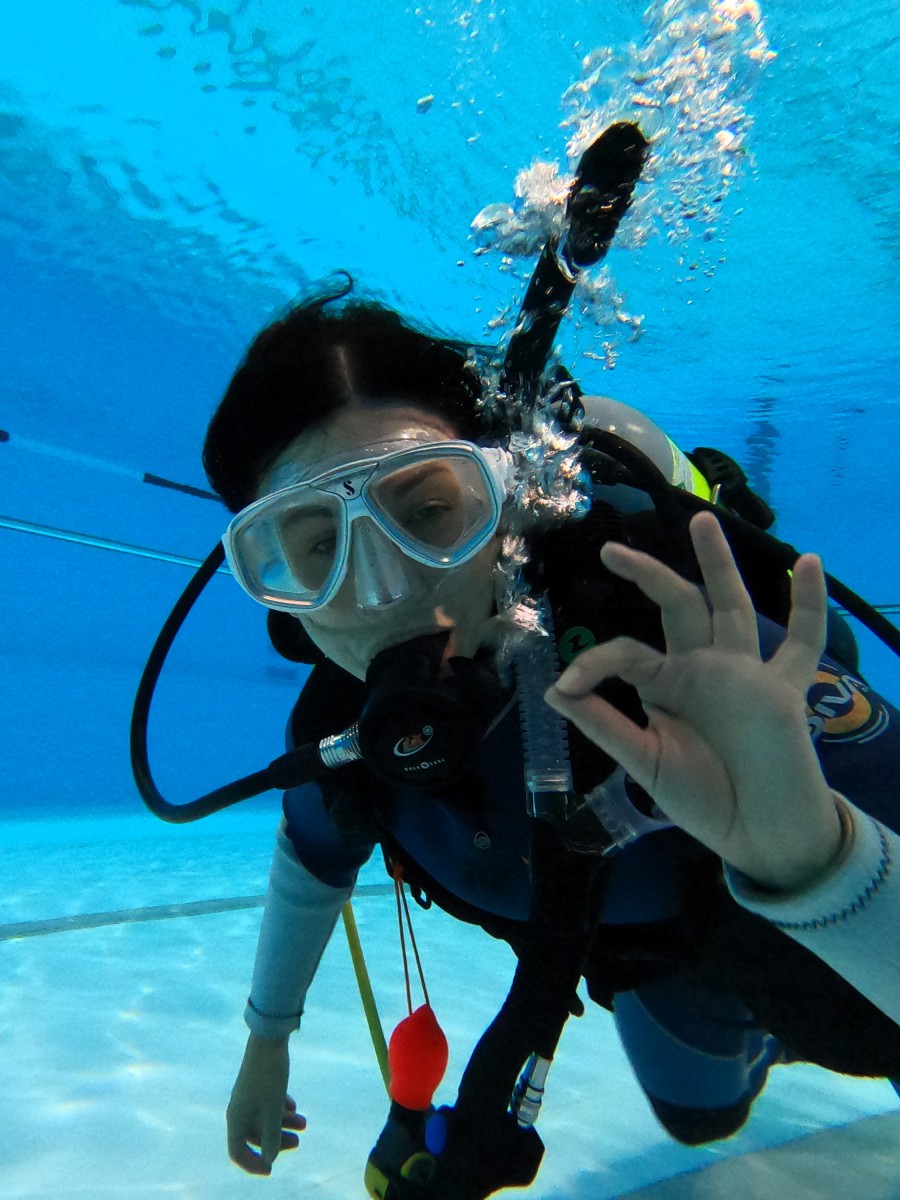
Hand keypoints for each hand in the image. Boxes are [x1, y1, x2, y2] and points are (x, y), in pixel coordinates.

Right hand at [226, 1033, 305, 1174]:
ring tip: (305, 1122)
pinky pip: (266, 1104)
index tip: (271, 1168)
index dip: (252, 1164)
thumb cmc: (269, 1074)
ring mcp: (248, 1095)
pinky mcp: (257, 1083)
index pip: (237, 1151)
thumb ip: (271, 1134)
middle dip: (276, 1141)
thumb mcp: (273, 1108)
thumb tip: (270, 1157)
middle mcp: (239, 1108)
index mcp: (236, 1117)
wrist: (268, 1037)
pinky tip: (294, 1106)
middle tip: (299, 1142)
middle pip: (254, 1135)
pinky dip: (280, 1108)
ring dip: (283, 1123)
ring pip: (263, 1118)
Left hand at [545, 511, 842, 891]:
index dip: (595, 661)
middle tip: (609, 549)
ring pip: (730, 605)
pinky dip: (810, 604)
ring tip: (701, 519)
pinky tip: (808, 561)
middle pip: (677, 606)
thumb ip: (604, 726)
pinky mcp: (780, 687)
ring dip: (717, 563)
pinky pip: (804, 642)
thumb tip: (552, 690)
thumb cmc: (703, 800)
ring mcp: (742, 672)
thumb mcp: (645, 762)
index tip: (567, 684)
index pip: (626, 653)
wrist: (757, 834)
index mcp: (664, 686)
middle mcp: (701, 668)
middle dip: (648, 574)